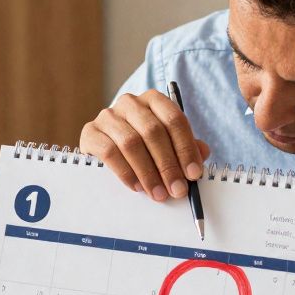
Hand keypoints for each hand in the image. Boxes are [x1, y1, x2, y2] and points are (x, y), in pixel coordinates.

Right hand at [80, 91, 210, 200]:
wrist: (105, 144)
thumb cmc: (142, 144)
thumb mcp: (166, 143)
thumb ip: (185, 146)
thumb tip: (203, 153)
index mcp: (153, 100)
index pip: (174, 120)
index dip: (186, 149)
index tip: (194, 174)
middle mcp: (130, 103)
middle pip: (153, 132)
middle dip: (168, 165)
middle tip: (177, 190)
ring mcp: (108, 116)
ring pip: (131, 143)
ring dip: (148, 172)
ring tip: (158, 194)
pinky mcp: (90, 132)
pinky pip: (109, 152)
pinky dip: (125, 172)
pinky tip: (136, 186)